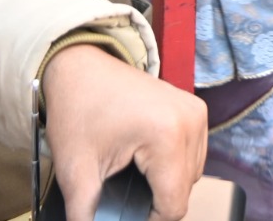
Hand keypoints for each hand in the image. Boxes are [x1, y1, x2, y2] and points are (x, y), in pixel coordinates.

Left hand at [42, 43, 207, 220]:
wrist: (81, 67)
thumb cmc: (77, 110)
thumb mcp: (76, 171)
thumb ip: (87, 215)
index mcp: (167, 135)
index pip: (174, 204)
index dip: (149, 220)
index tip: (123, 215)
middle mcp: (191, 122)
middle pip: (185, 190)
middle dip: (154, 201)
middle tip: (120, 195)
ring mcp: (196, 113)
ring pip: (192, 175)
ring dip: (166, 185)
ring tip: (133, 177)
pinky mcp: (195, 110)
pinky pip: (194, 155)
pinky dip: (173, 166)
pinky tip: (147, 163)